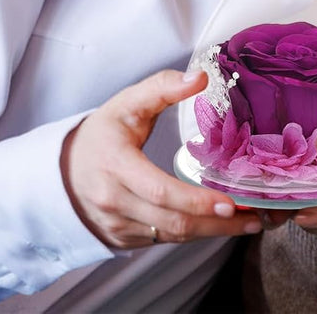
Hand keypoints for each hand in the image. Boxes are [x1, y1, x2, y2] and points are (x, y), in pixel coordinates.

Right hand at [61, 69, 268, 248]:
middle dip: (216, 223)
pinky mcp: (123, 238)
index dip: (194, 200)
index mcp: (115, 166)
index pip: (159, 191)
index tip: (228, 202)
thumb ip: (162, 87)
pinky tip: (221, 224)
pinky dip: (195, 233)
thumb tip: (201, 77)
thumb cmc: (101, 133)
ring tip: (249, 223)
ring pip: (171, 236)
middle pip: (171, 221)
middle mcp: (114, 202)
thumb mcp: (126, 102)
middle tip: (254, 217)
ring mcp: (118, 225)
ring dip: (212, 232)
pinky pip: (163, 239)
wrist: (61, 171)